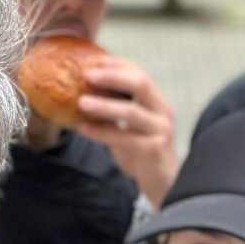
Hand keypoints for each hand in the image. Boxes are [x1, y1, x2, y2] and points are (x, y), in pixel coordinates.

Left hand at [75, 57, 179, 206]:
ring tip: (81, 102)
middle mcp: (163, 112)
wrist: (163, 183)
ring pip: (131, 112)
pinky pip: (123, 138)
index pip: (141, 75)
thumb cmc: (143, 152)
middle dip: (113, 76)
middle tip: (88, 74)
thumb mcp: (131, 127)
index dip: (119, 65)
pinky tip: (82, 129)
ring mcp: (160, 131)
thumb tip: (83, 93)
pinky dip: (101, 133)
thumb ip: (116, 111)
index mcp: (158, 102)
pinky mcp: (153, 150)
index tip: (96, 60)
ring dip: (104, 105)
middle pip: (141, 84)